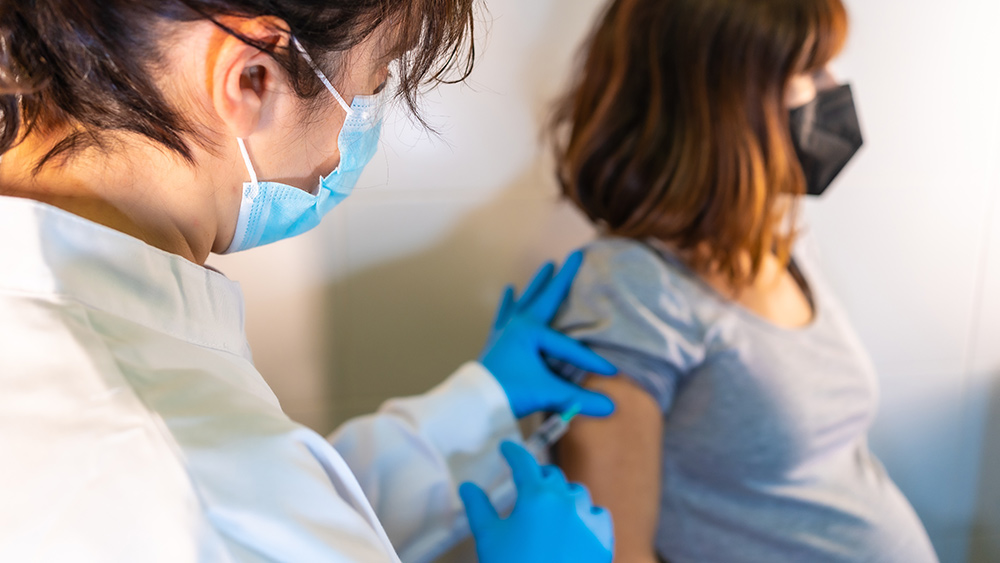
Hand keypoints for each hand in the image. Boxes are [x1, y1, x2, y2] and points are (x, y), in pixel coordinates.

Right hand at [460, 442, 613, 562]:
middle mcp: (566, 500)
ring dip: (562, 495)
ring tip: (551, 510)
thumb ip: (478, 507)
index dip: (513, 452)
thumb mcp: (488, 538)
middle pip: (551, 476)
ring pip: (576, 493)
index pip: (524, 462)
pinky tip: (575, 526)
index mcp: (536, 496)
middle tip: (526, 486)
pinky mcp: (603, 537)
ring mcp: (588, 517)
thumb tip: (467, 487)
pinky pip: (597, 514)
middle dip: (537, 478)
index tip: (507, 448)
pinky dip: (585, 515)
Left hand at [480, 250, 616, 417]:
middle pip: (546, 297)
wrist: (475, 401)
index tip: (611, 370)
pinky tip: (508, 290)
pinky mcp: (497, 337)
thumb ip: (579, 399)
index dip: (590, 359)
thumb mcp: (548, 393)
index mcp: (531, 331)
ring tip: (547, 265)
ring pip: (526, 300)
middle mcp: (518, 323)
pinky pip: (504, 313)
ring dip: (537, 284)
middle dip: (563, 278)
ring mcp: (506, 328)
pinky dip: (507, 302)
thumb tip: (612, 408)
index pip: (568, 346)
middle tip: (575, 255)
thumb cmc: (510, 391)